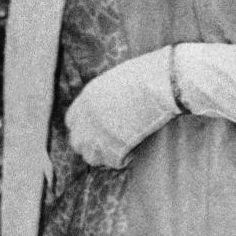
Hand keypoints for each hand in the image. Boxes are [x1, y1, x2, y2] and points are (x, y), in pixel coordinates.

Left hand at [65, 47, 177, 167]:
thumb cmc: (149, 73)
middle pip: (77, 142)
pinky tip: (134, 152)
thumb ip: (108, 94)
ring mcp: (98, 134)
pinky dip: (122, 160)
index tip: (97, 129)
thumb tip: (112, 104)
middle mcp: (87, 118)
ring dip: (105, 155)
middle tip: (109, 143)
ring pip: (91, 156)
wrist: (163, 83)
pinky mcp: (114, 147)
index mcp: (86, 98)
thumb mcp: (119, 79)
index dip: (85, 127)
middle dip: (91, 144)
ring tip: (121, 149)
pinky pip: (112, 162)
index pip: (72, 121)